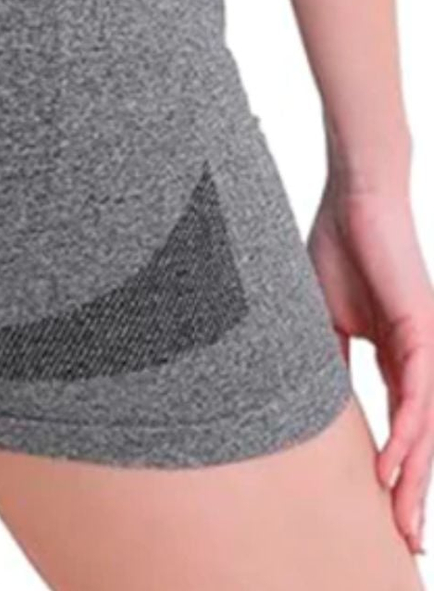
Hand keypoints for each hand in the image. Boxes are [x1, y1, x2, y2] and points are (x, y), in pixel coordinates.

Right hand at [308, 181, 433, 552]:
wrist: (359, 197)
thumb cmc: (338, 247)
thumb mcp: (322, 319)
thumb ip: (327, 360)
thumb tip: (313, 404)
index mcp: (396, 356)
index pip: (401, 425)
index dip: (395, 469)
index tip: (382, 511)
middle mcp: (420, 358)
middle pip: (423, 436)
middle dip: (413, 489)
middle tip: (403, 538)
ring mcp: (427, 344)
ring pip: (429, 424)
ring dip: (417, 473)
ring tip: (402, 517)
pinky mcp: (425, 327)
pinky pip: (422, 390)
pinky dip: (410, 429)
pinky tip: (398, 463)